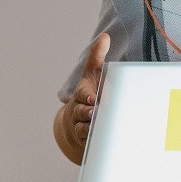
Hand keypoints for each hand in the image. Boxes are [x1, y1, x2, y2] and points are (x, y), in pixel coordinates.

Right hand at [67, 33, 110, 153]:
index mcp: (83, 94)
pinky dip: (95, 143)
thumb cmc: (89, 92)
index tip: (93, 98)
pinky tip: (104, 144)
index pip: (83, 94)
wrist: (75, 120)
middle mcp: (80, 110)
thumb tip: (105, 37)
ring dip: (91, 130)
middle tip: (95, 113)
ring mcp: (82, 126)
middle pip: (82, 113)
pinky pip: (89, 142)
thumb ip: (97, 56)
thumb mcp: (92, 74)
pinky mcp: (86, 140)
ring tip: (98, 129)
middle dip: (87, 114)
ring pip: (84, 129)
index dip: (87, 97)